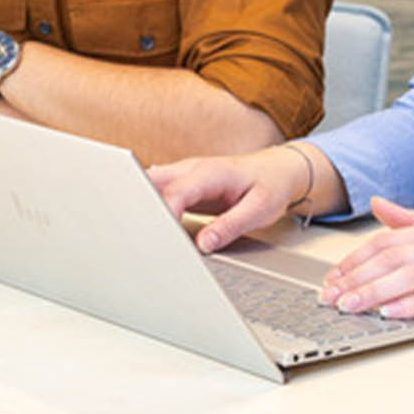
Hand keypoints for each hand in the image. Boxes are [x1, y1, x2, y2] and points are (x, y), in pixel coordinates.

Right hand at [150, 144, 344, 251]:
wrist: (276, 170)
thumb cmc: (270, 186)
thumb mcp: (259, 210)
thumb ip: (230, 227)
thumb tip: (204, 244)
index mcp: (211, 173)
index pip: (177, 191)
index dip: (165, 213)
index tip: (162, 236)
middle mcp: (192, 169)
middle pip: (152, 182)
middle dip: (140, 204)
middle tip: (137, 232)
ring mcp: (184, 175)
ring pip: (149, 184)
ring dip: (141, 204)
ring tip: (138, 231)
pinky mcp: (182, 184)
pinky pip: (156, 191)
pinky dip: (147, 205)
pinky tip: (146, 225)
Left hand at [319, 198, 413, 328]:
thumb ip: (413, 221)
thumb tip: (378, 203)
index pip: (387, 241)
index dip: (356, 259)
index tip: (332, 277)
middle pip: (393, 257)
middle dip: (356, 276)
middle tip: (330, 296)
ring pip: (411, 276)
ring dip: (375, 292)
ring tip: (350, 306)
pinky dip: (413, 305)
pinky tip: (391, 313)